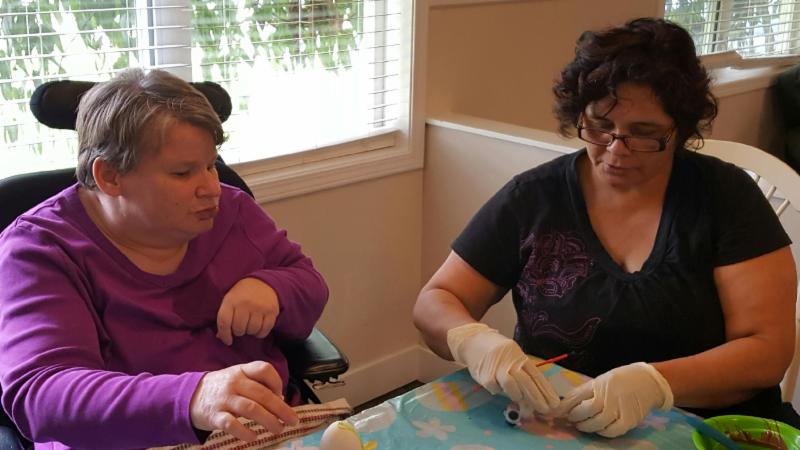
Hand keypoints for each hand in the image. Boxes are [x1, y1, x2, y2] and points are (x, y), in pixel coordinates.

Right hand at [189, 361, 298, 441]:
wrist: (188, 397)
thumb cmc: (221, 388)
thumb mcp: (237, 378)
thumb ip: (256, 385)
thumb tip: (281, 400)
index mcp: (241, 371)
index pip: (264, 369)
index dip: (277, 382)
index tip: (281, 395)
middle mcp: (234, 383)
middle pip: (262, 394)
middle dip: (281, 408)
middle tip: (292, 420)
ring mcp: (224, 399)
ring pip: (251, 409)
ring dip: (268, 420)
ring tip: (279, 429)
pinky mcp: (214, 416)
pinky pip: (232, 424)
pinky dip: (245, 432)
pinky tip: (254, 437)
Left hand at [217, 277, 278, 345]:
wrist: (263, 282)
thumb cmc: (242, 295)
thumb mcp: (229, 301)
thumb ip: (224, 317)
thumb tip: (220, 337)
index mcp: (231, 300)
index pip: (224, 322)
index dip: (224, 335)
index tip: (228, 340)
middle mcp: (245, 303)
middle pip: (239, 329)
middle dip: (239, 331)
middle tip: (241, 326)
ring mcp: (259, 307)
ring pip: (252, 330)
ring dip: (250, 331)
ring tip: (250, 324)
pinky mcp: (271, 311)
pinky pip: (264, 331)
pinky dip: (260, 333)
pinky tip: (258, 327)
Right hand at [447, 322, 559, 413]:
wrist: (473, 341)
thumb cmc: (496, 352)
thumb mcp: (512, 357)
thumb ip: (522, 373)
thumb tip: (533, 395)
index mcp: (519, 357)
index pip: (536, 375)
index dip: (546, 390)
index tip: (554, 402)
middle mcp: (510, 361)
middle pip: (526, 381)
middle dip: (537, 398)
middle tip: (544, 410)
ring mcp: (496, 367)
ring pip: (511, 384)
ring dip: (517, 394)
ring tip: (518, 398)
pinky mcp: (484, 374)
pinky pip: (494, 388)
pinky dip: (498, 391)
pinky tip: (498, 389)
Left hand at [557, 362, 673, 437]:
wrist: (649, 381)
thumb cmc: (622, 379)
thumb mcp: (601, 380)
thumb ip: (585, 391)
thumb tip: (566, 403)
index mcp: (599, 384)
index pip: (576, 396)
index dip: (563, 406)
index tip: (555, 412)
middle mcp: (608, 396)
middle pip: (585, 411)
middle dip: (574, 417)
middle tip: (571, 419)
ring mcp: (619, 409)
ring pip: (596, 423)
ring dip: (586, 426)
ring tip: (582, 425)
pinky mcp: (629, 420)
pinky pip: (612, 431)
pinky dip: (602, 433)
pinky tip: (599, 429)